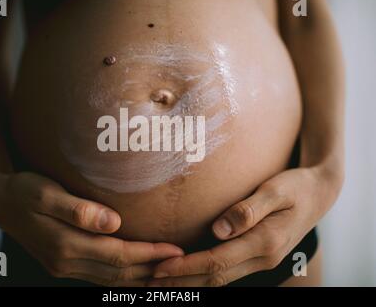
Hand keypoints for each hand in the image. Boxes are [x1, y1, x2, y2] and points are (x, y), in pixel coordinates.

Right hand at [0, 172, 183, 285]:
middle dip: (152, 268)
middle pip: (118, 272)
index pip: (118, 255)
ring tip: (167, 270)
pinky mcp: (64, 263)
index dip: (149, 254)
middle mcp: (66, 262)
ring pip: (111, 280)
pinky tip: (137, 271)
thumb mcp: (45, 193)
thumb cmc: (24, 190)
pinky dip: (123, 276)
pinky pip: (101, 276)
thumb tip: (112, 222)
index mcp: (65, 245)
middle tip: (181, 262)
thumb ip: (78, 209)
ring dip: (140, 277)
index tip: (176, 249)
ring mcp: (64, 266)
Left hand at [149, 166, 342, 285]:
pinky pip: (229, 271)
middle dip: (182, 282)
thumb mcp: (276, 190)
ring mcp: (262, 260)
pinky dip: (206, 276)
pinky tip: (190, 273)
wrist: (320, 192)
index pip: (216, 262)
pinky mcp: (259, 255)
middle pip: (215, 277)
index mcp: (265, 243)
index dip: (186, 267)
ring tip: (164, 283)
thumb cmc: (296, 186)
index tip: (159, 268)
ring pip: (221, 279)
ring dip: (192, 282)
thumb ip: (248, 210)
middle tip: (150, 282)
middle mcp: (263, 258)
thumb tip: (219, 230)